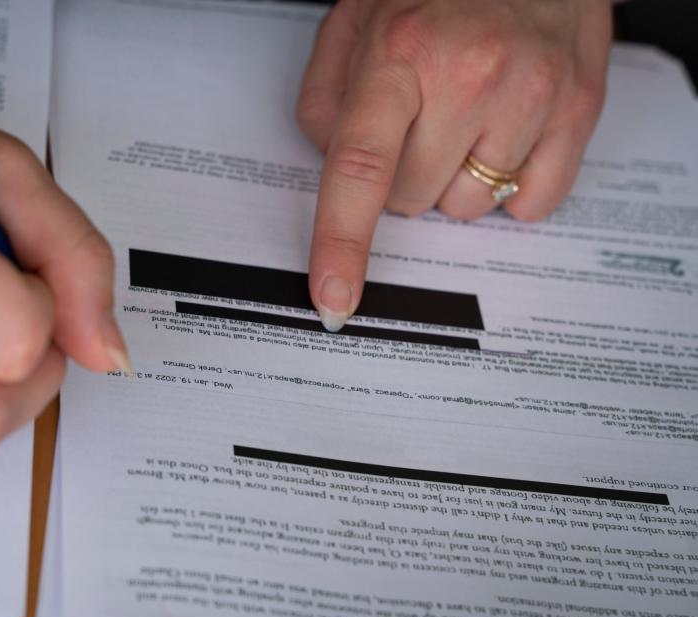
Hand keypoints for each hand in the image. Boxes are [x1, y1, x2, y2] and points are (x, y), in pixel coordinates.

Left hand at [297, 0, 611, 330]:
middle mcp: (472, 75)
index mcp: (403, 51)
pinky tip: (502, 133)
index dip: (342, 243)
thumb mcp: (356, 19)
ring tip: (464, 116)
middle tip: (416, 120)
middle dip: (400, 174)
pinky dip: (508, 186)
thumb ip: (324, 98)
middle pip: (410, 200)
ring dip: (454, 179)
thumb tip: (328, 167)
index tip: (334, 299)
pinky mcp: (581, 109)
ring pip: (467, 209)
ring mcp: (533, 95)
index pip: (361, 168)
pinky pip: (531, 205)